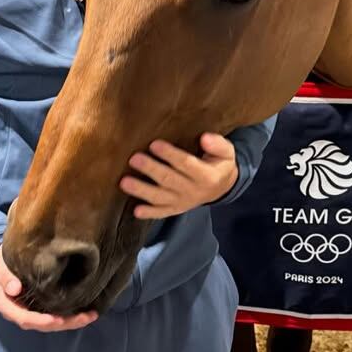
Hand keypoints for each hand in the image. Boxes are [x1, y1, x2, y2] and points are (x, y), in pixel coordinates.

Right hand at [0, 246, 97, 332]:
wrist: (1, 261)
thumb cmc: (1, 263)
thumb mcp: (0, 268)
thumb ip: (6, 278)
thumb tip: (14, 289)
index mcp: (6, 306)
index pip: (24, 319)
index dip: (41, 321)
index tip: (57, 320)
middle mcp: (18, 313)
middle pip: (42, 325)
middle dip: (64, 323)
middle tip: (85, 318)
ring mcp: (29, 311)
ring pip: (50, 323)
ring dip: (70, 322)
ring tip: (90, 316)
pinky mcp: (39, 307)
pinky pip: (54, 315)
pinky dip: (69, 316)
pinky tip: (84, 313)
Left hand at [120, 133, 238, 219]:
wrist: (222, 188)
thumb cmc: (219, 164)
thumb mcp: (226, 152)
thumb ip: (218, 144)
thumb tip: (205, 138)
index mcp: (207, 176)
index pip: (186, 164)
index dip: (170, 154)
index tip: (154, 144)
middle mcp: (193, 191)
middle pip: (169, 180)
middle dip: (150, 169)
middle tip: (134, 158)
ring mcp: (183, 202)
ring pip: (160, 197)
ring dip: (142, 190)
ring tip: (124, 182)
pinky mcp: (176, 209)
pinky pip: (162, 212)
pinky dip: (149, 213)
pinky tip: (136, 211)